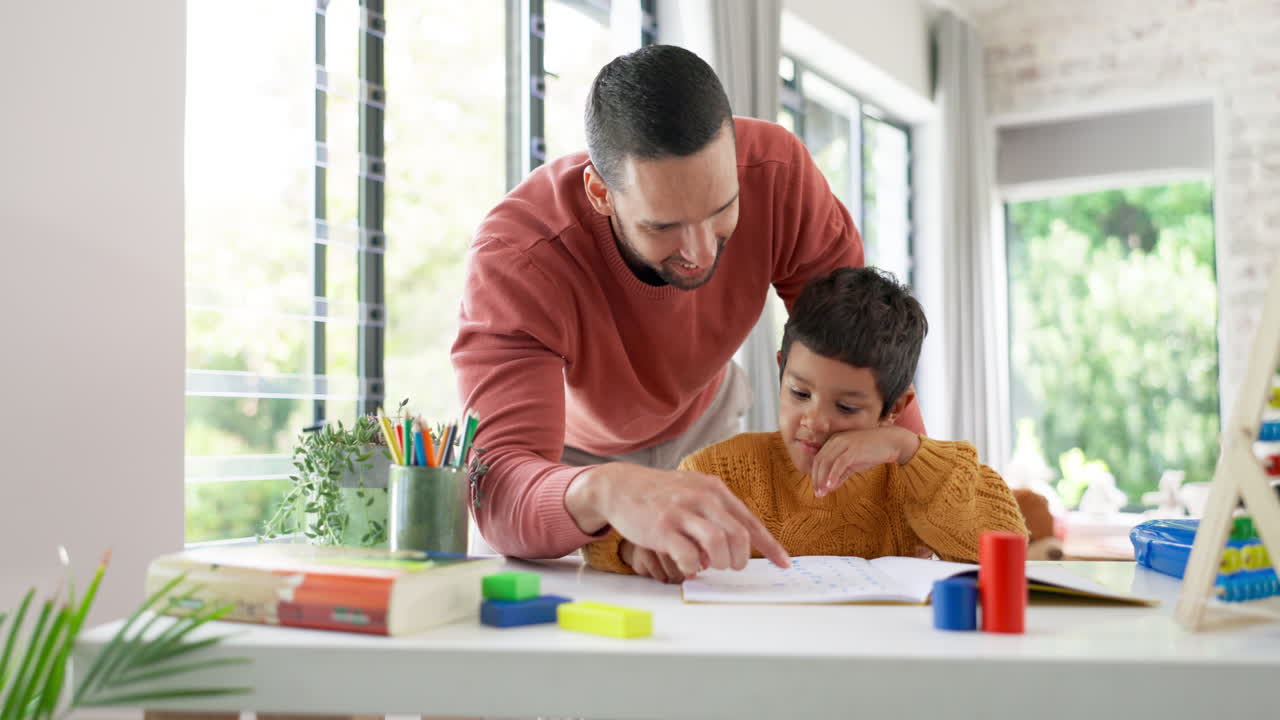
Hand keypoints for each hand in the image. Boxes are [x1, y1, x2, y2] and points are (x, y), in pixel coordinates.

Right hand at [565, 462, 790, 575]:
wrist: (620, 486)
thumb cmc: (660, 495)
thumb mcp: (694, 491)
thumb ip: (716, 512)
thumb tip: (737, 541)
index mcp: (715, 490)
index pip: (750, 522)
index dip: (770, 547)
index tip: (784, 564)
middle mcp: (703, 498)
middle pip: (739, 536)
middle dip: (739, 559)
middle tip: (730, 566)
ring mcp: (682, 512)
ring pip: (718, 545)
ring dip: (719, 563)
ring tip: (710, 565)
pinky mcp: (663, 528)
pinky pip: (689, 556)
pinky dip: (693, 567)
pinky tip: (687, 564)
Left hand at [810, 426, 919, 497]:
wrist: (891, 442)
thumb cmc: (872, 452)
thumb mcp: (853, 463)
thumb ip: (841, 474)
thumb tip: (829, 488)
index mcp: (834, 441)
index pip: (819, 458)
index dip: (815, 474)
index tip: (816, 489)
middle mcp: (836, 440)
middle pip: (819, 460)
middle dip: (816, 478)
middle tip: (818, 494)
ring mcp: (845, 443)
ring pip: (827, 462)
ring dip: (822, 479)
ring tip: (822, 493)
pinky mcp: (854, 449)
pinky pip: (839, 463)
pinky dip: (833, 475)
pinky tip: (830, 486)